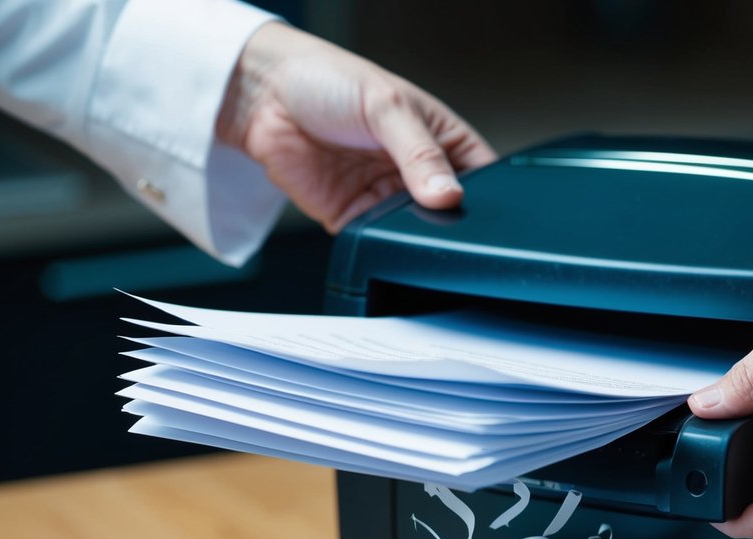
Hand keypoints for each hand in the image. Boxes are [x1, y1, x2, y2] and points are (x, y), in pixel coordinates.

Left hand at [217, 22, 495, 231]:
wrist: (265, 96)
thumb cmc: (328, 81)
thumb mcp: (386, 105)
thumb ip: (419, 152)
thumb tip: (447, 193)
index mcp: (441, 140)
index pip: (482, 176)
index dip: (488, 195)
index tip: (480, 204)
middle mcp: (418, 173)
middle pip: (451, 213)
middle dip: (448, 219)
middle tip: (439, 213)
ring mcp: (387, 198)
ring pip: (415, 233)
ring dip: (412, 233)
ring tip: (402, 214)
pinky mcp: (355, 219)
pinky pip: (376, 242)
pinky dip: (378, 243)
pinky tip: (375, 226)